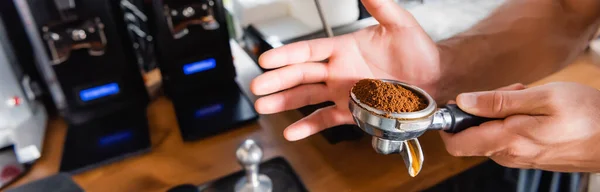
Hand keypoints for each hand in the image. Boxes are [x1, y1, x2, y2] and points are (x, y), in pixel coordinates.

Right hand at [250, 0, 439, 140]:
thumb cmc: (420, 51)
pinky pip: (325, 119)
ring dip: (284, 102)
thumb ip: (380, 5)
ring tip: (264, 106)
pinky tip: (293, 131)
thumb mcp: (400, 24)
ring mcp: (343, 92)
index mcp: (344, 49)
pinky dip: (309, 126)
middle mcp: (339, 71)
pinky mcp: (351, 111)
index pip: (308, 51)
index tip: (267, 59)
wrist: (436, 79)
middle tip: (257, 85)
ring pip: (307, 97)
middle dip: (278, 81)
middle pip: (301, 75)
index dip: (287, 55)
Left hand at [441, 82, 599, 171]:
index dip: (448, 124)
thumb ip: (497, 101)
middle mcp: (510, 155)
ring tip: (527, 99)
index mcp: (508, 140)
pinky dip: (512, 122)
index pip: (456, 144)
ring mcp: (520, 158)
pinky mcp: (530, 157)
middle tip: (511, 92)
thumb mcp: (541, 97)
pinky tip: (534, 110)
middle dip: (482, 110)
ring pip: (490, 134)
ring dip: (500, 113)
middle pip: (473, 134)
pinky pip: (507, 139)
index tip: (457, 104)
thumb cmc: (587, 115)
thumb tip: (463, 102)